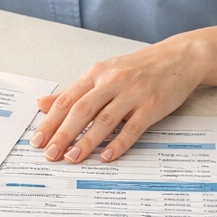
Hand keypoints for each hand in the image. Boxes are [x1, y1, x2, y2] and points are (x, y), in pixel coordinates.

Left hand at [30, 35, 202, 163]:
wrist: (177, 58)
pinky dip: (118, 143)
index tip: (38, 140)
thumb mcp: (102, 73)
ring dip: (87, 141)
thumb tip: (43, 104)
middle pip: (82, 110)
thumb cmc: (137, 68)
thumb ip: (74, 91)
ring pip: (104, 120)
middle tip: (50, 154)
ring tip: (72, 158)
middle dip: (63, 134)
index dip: (51, 121)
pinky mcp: (152, 106)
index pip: (67, 99)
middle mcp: (112, 82)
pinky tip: (106, 156)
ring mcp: (132, 93)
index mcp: (96, 73)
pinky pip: (132, 127)